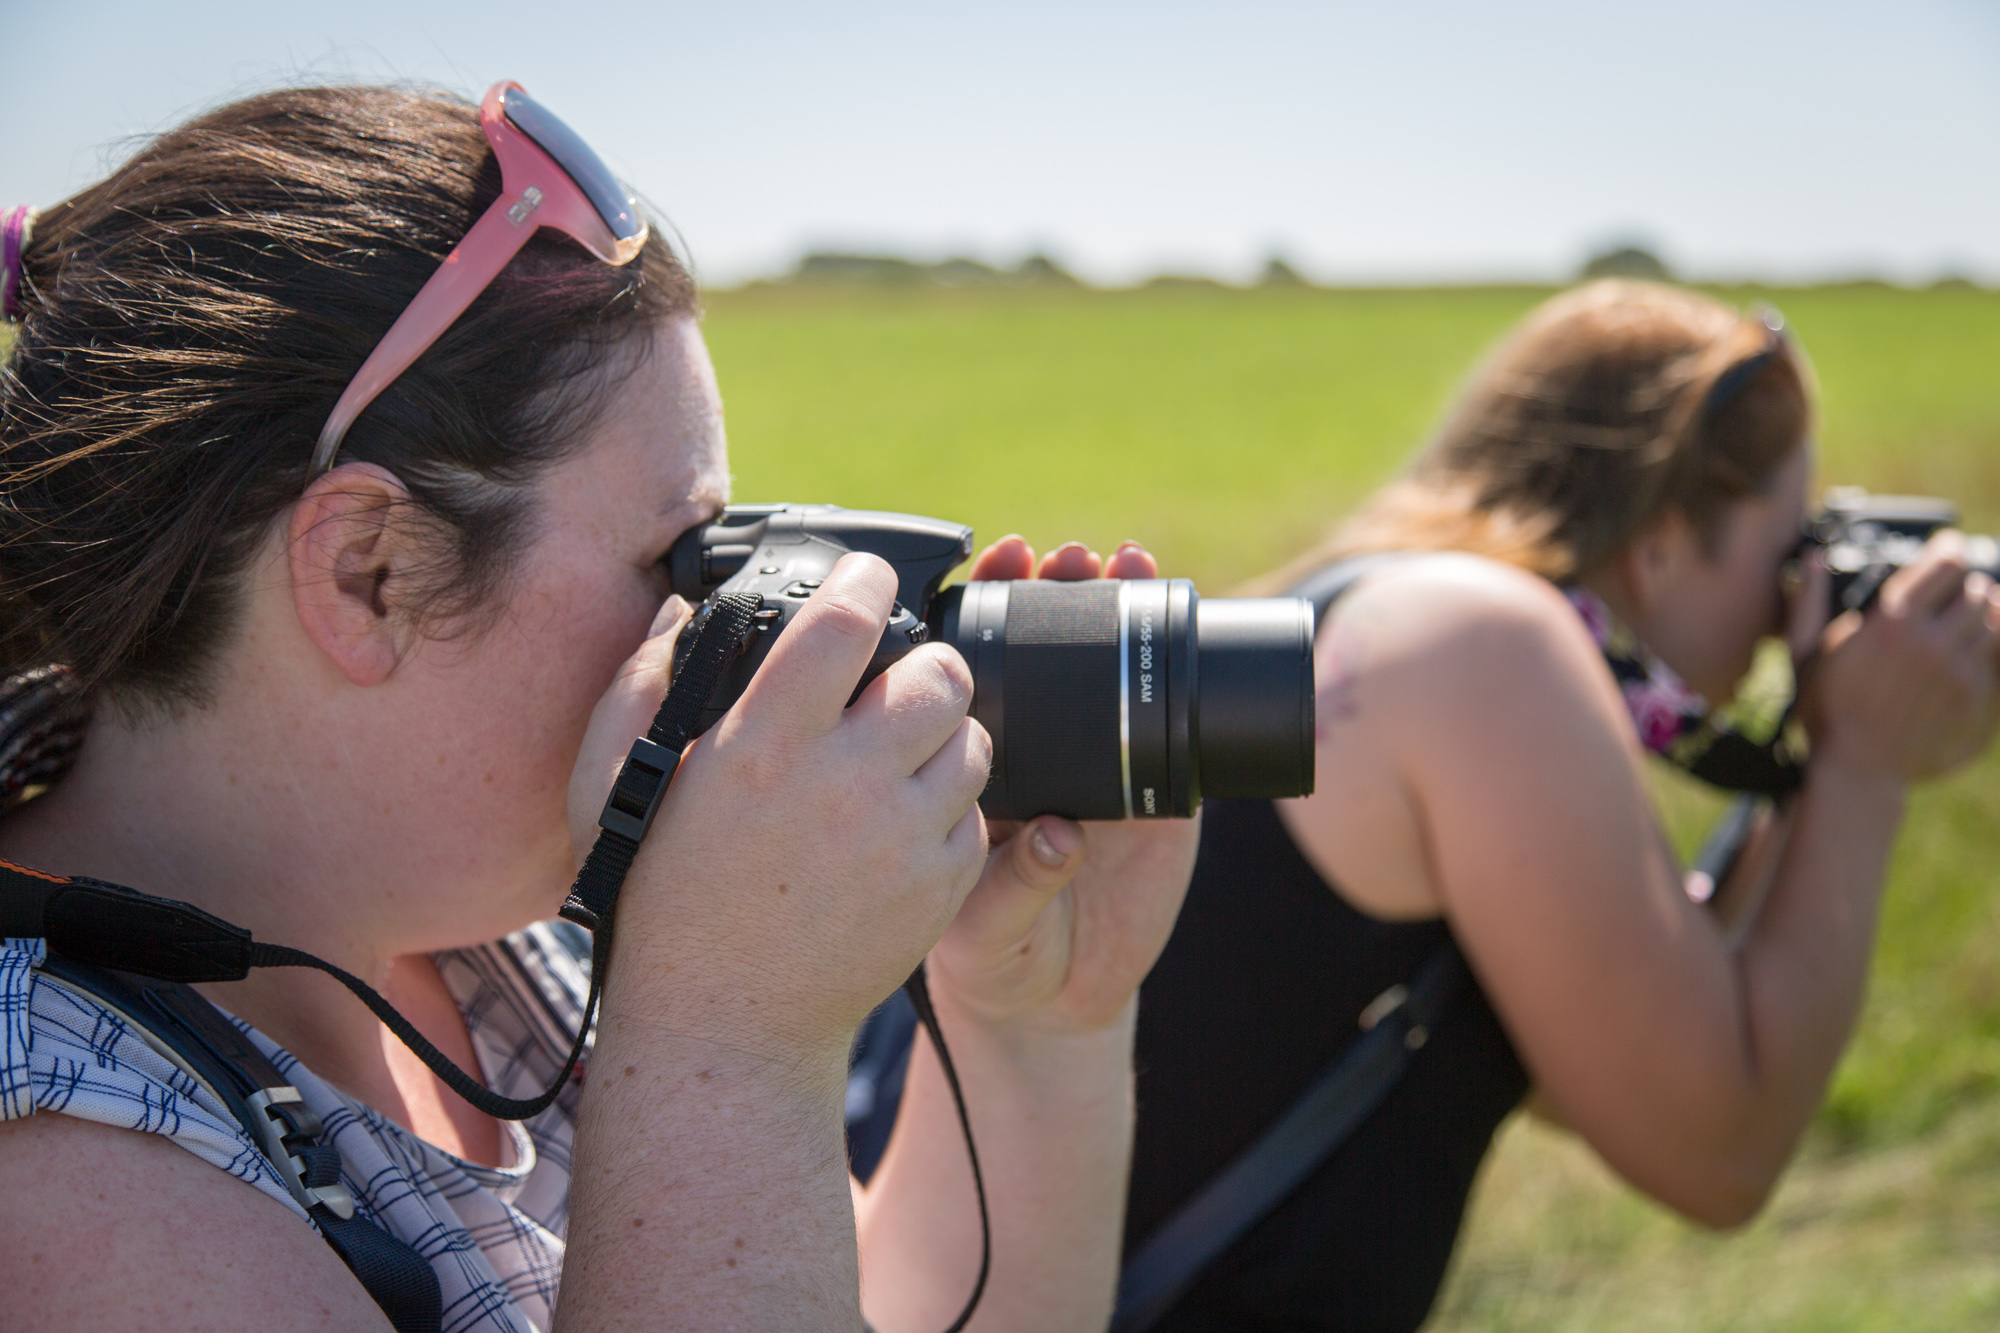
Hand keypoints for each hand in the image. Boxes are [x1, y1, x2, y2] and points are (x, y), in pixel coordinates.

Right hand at [568, 553, 993, 1058]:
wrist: (725, 1025)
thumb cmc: (660, 898)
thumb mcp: (610, 784)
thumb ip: (640, 683)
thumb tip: (681, 609)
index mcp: (763, 745)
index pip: (846, 621)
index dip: (863, 579)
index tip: (862, 578)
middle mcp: (844, 784)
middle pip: (940, 672)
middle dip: (922, 663)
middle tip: (892, 682)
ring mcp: (901, 839)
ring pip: (972, 739)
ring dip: (942, 734)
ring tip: (898, 755)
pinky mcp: (941, 888)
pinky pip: (976, 813)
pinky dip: (948, 806)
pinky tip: (901, 821)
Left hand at [924, 537, 1201, 1036]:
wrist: (1058, 1000)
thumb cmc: (997, 955)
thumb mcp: (986, 930)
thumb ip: (1016, 887)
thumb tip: (1061, 837)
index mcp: (984, 765)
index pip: (984, 665)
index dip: (988, 608)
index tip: (997, 563)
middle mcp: (1043, 750)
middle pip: (1051, 649)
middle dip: (1058, 589)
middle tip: (1064, 556)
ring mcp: (1107, 767)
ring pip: (1113, 672)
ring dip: (1119, 608)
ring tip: (1123, 563)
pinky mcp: (1167, 797)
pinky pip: (1178, 728)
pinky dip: (1182, 675)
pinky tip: (1181, 624)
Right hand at [1806, 531, 1999, 782]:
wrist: (1858, 769)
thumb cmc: (1825, 709)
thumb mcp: (1805, 653)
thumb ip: (1810, 601)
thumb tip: (1816, 559)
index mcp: (1891, 623)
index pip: (1947, 563)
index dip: (1949, 550)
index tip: (1948, 549)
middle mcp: (1932, 643)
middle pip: (1979, 591)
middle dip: (1966, 587)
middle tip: (1952, 594)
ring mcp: (1960, 673)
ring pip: (1993, 624)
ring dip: (1980, 619)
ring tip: (1959, 626)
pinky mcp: (1977, 700)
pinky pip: (1996, 661)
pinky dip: (1984, 653)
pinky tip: (1962, 659)